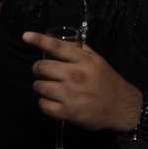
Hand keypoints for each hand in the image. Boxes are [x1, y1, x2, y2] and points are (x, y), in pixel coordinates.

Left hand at [23, 31, 140, 131]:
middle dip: (37, 69)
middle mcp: (75, 76)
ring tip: (47, 87)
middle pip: (42, 67)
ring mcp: (71, 95)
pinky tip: (51, 101)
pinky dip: (44, 103)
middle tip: (40, 72)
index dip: (39, 40)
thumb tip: (63, 41)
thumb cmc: (108, 82)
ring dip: (40, 87)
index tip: (26, 36)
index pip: (56, 47)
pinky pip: (44, 105)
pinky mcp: (68, 112)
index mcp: (83, 61)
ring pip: (40, 87)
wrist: (121, 107)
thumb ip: (80, 49)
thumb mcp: (98, 60)